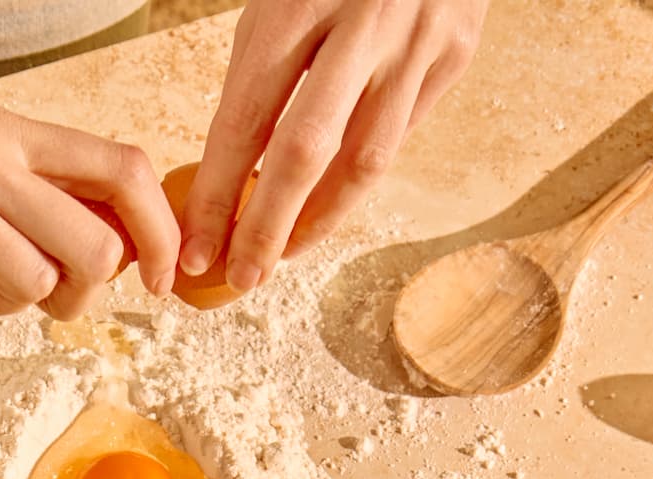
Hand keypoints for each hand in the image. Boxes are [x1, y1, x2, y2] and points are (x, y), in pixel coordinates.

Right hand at [0, 0, 178, 324]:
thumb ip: (0, 167)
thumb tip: (51, 225)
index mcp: (1, 130)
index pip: (123, 170)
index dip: (161, 234)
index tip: (161, 276)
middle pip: (96, 251)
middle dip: (83, 293)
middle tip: (43, 291)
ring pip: (31, 289)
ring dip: (6, 305)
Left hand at [180, 0, 486, 290]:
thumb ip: (257, 75)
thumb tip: (230, 176)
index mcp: (296, 3)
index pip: (244, 121)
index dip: (217, 196)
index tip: (196, 250)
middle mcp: (362, 22)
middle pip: (304, 153)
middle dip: (266, 228)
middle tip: (241, 277)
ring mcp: (416, 39)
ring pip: (365, 160)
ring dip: (319, 220)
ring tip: (285, 253)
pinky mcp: (456, 51)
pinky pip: (403, 133)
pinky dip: (363, 176)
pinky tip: (332, 201)